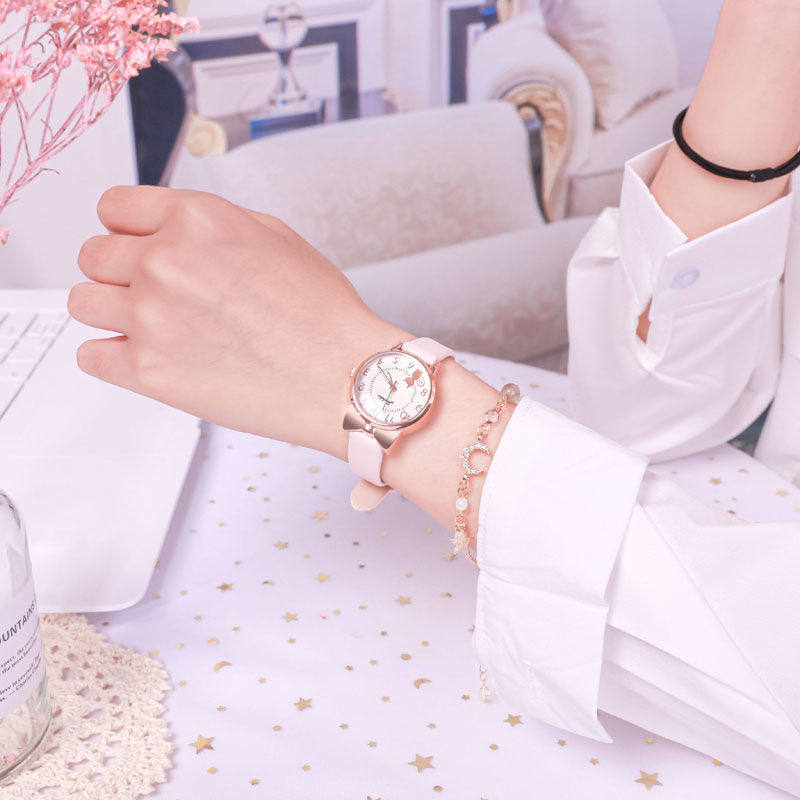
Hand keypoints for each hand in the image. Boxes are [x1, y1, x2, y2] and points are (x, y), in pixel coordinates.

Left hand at [68, 186, 409, 457]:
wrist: (342, 376)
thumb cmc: (323, 315)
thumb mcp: (277, 238)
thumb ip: (214, 225)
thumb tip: (177, 227)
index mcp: (196, 220)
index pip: (113, 207)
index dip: (125, 228)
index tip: (132, 244)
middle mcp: (165, 261)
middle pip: (93, 254)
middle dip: (119, 271)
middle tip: (151, 292)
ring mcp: (150, 316)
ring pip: (83, 301)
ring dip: (111, 312)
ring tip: (151, 326)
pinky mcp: (146, 370)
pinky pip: (90, 356)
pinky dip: (112, 357)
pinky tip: (147, 357)